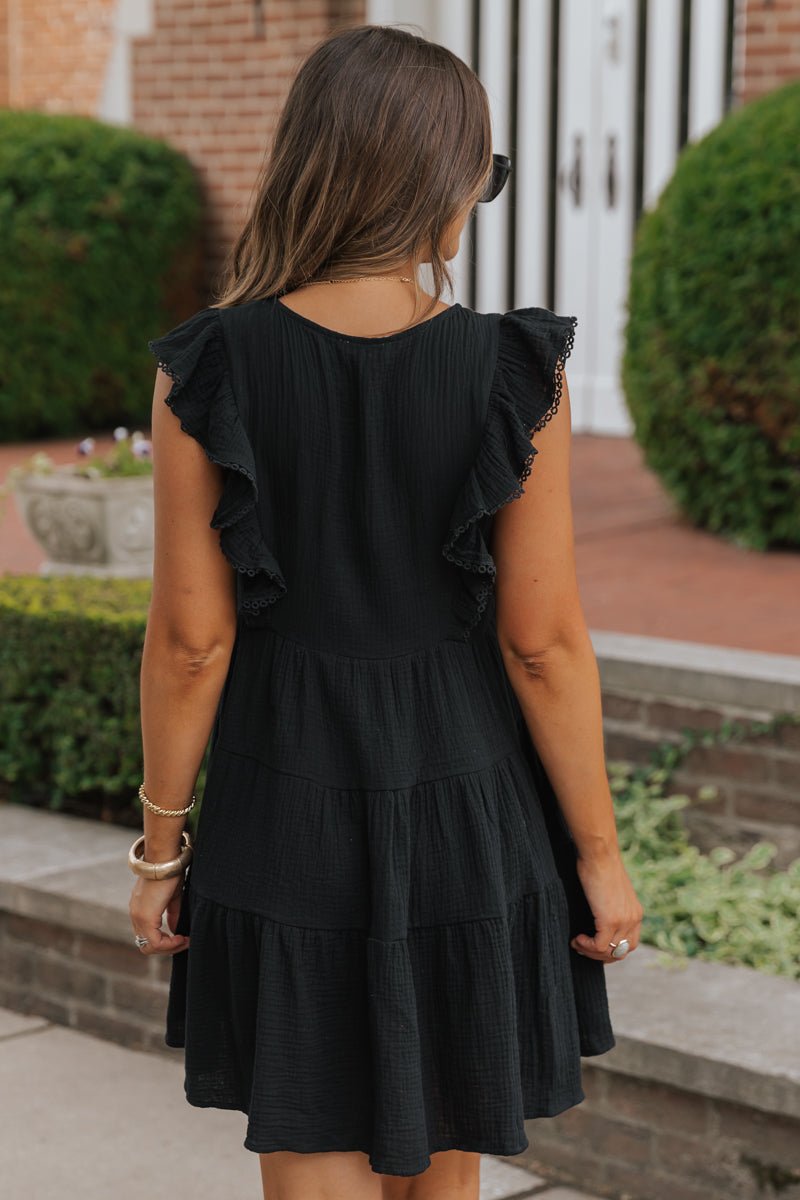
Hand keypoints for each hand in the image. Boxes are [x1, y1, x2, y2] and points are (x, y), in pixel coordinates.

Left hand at [129, 872, 189, 955]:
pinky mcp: (145, 917)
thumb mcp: (172, 897)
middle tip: (184, 942)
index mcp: (140, 910)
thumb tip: (176, 931)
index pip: (147, 937)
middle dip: (167, 948)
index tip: (183, 938)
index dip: (165, 942)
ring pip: (148, 946)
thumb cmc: (169, 872)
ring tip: (184, 940)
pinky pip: (154, 942)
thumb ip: (173, 915)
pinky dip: (169, 944)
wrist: (165, 858)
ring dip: (168, 947)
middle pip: (146, 945)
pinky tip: (181, 938)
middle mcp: (135, 916)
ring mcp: (138, 917)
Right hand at [570, 849, 643, 963]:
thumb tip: (597, 919)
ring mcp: (624, 921)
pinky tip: (576, 938)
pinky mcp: (610, 920)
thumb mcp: (610, 891)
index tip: (592, 944)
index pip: (629, 943)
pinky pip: (599, 946)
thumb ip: (610, 906)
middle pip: (622, 951)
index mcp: (635, 912)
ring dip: (591, 952)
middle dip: (602, 956)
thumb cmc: (599, 866)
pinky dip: (586, 946)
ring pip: (610, 952)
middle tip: (584, 948)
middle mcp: (634, 919)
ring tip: (577, 942)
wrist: (599, 854)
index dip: (611, 949)